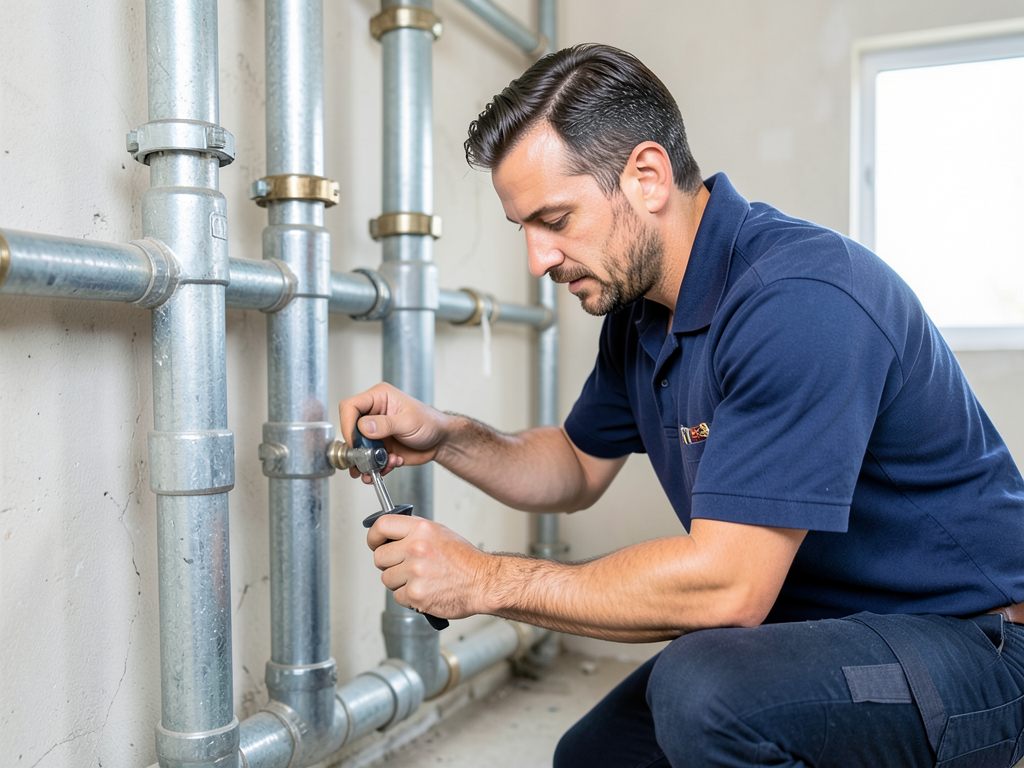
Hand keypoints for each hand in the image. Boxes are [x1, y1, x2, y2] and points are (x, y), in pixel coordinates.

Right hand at [339, 382, 451, 479]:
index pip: (350, 407)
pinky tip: (392, 463)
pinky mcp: (379, 448)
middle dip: (358, 449)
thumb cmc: (430, 422)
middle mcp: (374, 414)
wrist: (441, 441)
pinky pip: (369, 460)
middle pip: (351, 430)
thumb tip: (364, 427)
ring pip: (358, 449)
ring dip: (367, 462)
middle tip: (367, 459)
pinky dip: (378, 467)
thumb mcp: (408, 421)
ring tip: (379, 467)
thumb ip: (385, 424)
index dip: (347, 424)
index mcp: (379, 398)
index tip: (355, 441)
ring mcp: (376, 433)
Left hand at [367, 512, 494, 619]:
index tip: (375, 542)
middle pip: (379, 556)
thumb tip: (391, 535)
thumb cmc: (465, 561)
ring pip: (387, 578)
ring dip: (399, 582)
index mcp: (422, 529)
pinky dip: (408, 597)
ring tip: (420, 579)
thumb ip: (415, 532)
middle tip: (403, 566)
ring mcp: (414, 572)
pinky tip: (424, 590)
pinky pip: (397, 596)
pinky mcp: (415, 594)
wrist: (483, 583)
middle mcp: (416, 548)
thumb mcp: (440, 533)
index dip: (374, 536)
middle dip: (388, 563)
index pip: (382, 526)